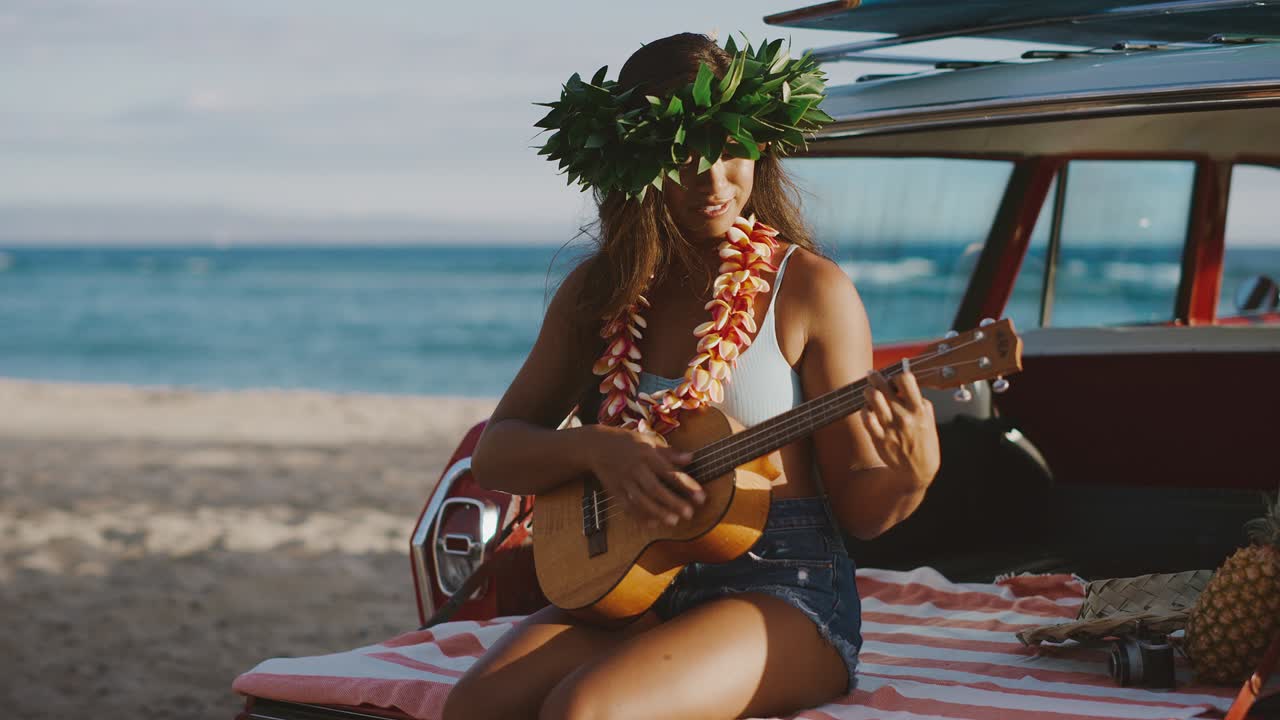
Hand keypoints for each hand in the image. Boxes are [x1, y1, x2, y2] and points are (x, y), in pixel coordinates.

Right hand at [584, 425, 705, 526]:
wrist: (596, 445)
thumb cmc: (627, 442)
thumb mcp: (648, 440)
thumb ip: (669, 452)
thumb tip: (691, 458)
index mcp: (647, 454)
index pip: (669, 472)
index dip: (686, 485)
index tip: (701, 496)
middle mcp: (635, 468)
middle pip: (655, 489)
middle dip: (673, 502)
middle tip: (689, 513)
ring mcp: (624, 481)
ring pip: (641, 500)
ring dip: (658, 512)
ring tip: (674, 521)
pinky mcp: (614, 490)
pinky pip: (627, 506)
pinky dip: (639, 516)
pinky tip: (653, 524)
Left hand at [861, 362, 940, 487]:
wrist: (918, 472)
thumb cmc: (924, 442)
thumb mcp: (928, 419)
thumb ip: (917, 401)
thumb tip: (902, 385)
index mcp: (919, 410)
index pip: (906, 379)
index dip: (897, 375)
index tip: (894, 378)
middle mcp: (904, 416)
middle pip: (883, 386)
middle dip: (875, 377)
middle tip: (872, 375)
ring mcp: (890, 427)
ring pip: (872, 398)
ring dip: (868, 391)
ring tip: (869, 392)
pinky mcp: (879, 438)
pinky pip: (865, 417)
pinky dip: (864, 410)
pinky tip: (868, 410)